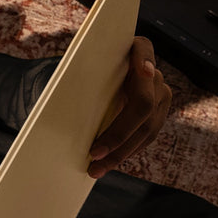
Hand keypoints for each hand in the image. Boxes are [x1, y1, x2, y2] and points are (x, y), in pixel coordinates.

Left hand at [88, 37, 170, 178]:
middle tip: (94, 154)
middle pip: (143, 104)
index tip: (143, 70)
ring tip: (97, 168)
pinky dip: (127, 151)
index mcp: (134, 50)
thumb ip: (79, 73)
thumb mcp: (79, 67)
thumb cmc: (81, 71)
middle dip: (119, 133)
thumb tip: (58, 100)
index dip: (145, 59)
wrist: (92, 77)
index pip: (143, 49)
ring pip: (147, 128)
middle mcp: (152, 73)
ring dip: (121, 152)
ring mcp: (159, 94)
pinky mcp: (157, 114)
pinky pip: (146, 137)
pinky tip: (109, 163)